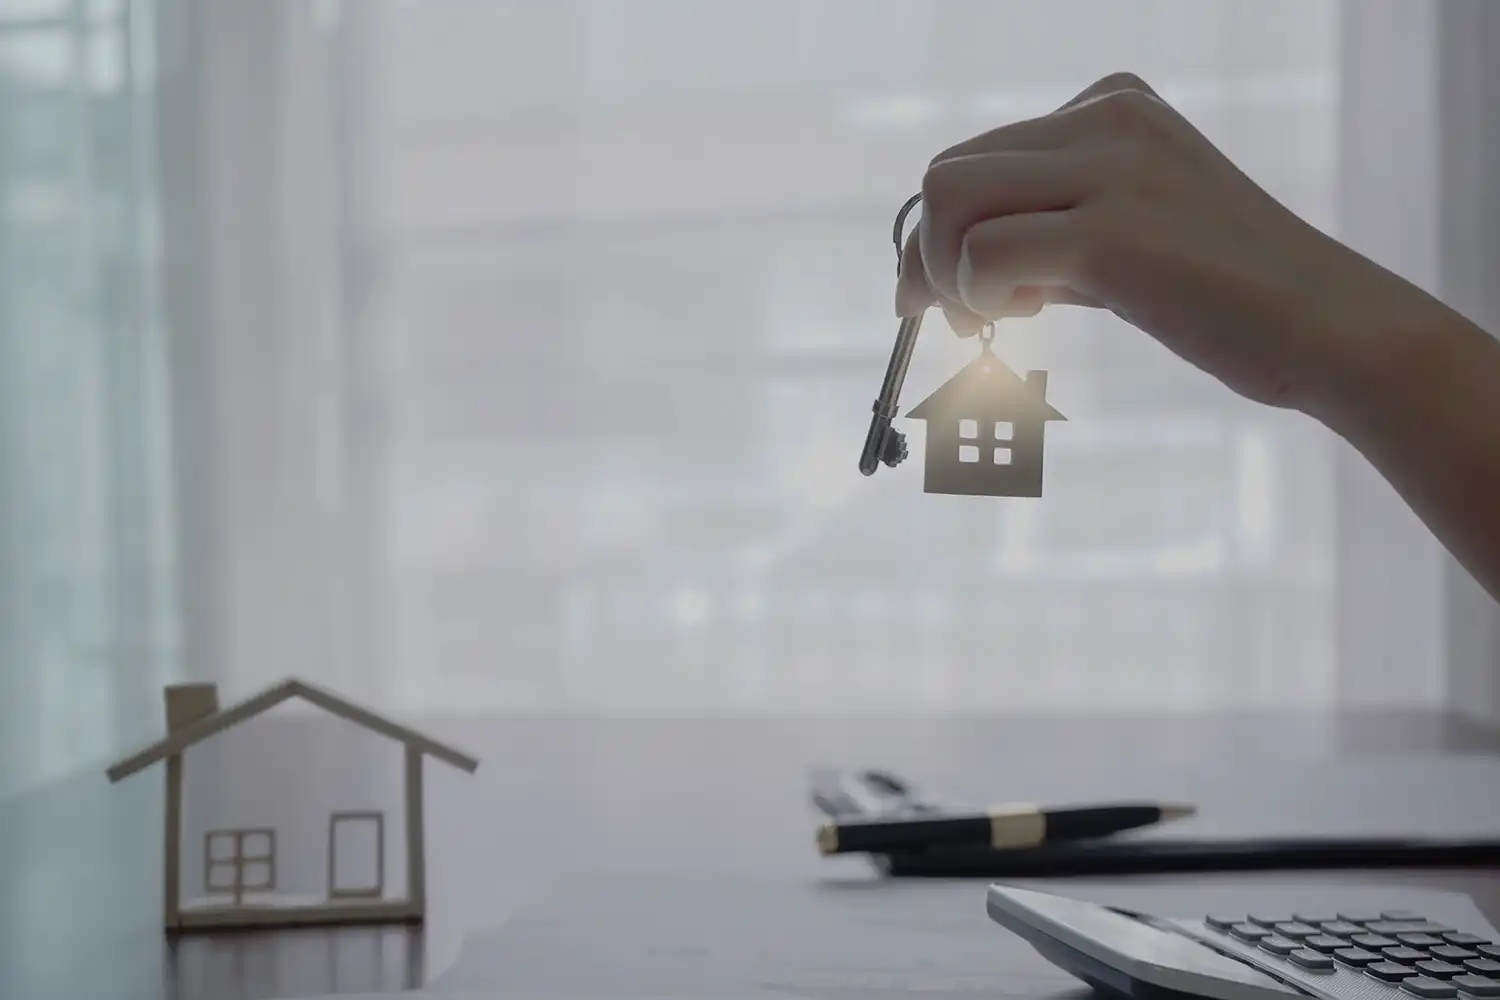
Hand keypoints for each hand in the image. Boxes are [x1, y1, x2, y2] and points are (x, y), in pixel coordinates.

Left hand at [895, 72, 1417, 415]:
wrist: (1332, 329)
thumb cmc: (1231, 299)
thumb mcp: (1129, 238)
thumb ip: (1047, 232)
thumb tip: (938, 268)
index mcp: (1112, 107)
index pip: (976, 157)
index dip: (941, 234)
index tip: (954, 294)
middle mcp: (1106, 117)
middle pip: (946, 173)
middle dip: (928, 256)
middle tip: (957, 318)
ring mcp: (1111, 169)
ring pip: (948, 200)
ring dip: (949, 275)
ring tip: (1005, 316)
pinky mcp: (1112, 233)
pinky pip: (982, 255)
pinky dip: (980, 297)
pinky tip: (1030, 316)